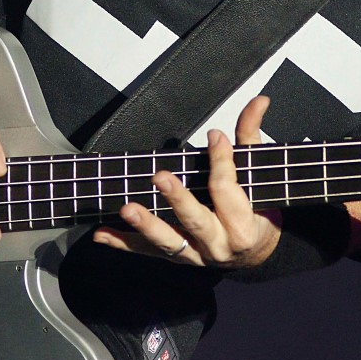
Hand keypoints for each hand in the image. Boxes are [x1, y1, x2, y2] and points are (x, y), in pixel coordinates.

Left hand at [92, 95, 280, 268]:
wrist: (253, 255)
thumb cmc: (257, 213)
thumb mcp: (258, 173)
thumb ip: (251, 135)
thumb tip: (259, 101)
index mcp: (243, 224)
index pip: (227, 189)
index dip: (221, 160)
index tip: (214, 136)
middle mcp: (218, 243)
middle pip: (196, 220)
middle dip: (178, 199)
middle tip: (160, 177)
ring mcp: (195, 254)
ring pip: (169, 241)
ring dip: (146, 225)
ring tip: (127, 209)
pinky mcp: (177, 257)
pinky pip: (146, 252)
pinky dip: (122, 243)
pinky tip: (102, 233)